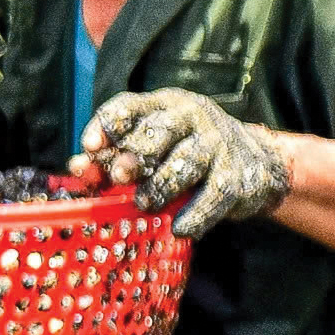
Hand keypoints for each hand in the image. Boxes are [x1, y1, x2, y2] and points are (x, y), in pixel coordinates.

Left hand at [74, 88, 290, 238]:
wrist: (256, 164)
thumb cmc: (187, 155)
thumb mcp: (154, 148)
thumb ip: (116, 158)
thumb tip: (79, 169)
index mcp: (165, 105)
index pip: (131, 105)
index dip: (109, 124)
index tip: (90, 147)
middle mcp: (193, 117)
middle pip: (162, 130)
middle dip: (137, 155)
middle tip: (120, 176)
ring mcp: (219, 145)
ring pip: (186, 163)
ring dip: (161, 187)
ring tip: (145, 204)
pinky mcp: (238, 176)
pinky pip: (214, 197)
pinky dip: (195, 215)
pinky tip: (180, 228)